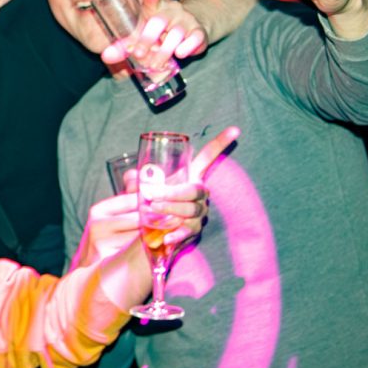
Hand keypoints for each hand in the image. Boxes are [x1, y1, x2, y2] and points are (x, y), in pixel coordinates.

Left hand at [75, 126, 238, 265]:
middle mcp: (199, 194)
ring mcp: (198, 213)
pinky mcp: (193, 231)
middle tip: (151, 196)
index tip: (235, 129)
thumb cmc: (148, 201)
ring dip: (171, 209)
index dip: (221, 143)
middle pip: (194, 190)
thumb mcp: (140, 187)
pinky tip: (166, 237)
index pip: (208, 157)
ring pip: (190, 210)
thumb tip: (133, 178)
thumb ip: (135, 181)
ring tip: (152, 210)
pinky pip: (187, 233)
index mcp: (190, 177)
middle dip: (172, 192)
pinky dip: (176, 234)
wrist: (148, 229)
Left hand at [102, 0, 206, 70]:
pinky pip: (195, 37)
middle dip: (147, 39)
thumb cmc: (161, 34)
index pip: (151, 1)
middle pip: (159, 21)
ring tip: (154, 65)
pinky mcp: (199, 31)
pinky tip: (180, 54)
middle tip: (137, 54)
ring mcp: (186, 20)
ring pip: (176, 33)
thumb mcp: (142, 38)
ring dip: (164, 50)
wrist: (191, 32)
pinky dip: (188, 46)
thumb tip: (105, 56)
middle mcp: (171, 11)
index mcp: (155, 9)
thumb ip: (123, 46)